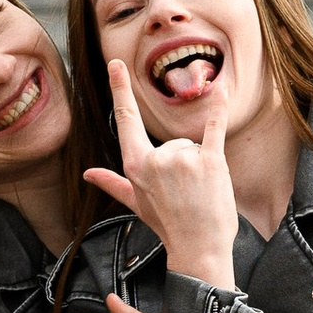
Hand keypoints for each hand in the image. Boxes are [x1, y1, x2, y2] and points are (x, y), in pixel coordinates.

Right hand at [82, 60, 238, 291]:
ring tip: (199, 191)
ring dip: (199, 165)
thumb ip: (113, 183)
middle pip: (172, 142)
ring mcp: (184, 158)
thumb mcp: (136, 203)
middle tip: (186, 192)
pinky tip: (223, 91)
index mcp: (136, 166)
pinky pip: (215, 128)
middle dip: (182, 164)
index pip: (125, 120)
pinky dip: (219, 109)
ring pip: (192, 145)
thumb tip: (88, 174)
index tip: (116, 65)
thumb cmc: (168, 225)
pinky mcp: (212, 161)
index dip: (120, 89)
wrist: (199, 247)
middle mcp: (157, 159)